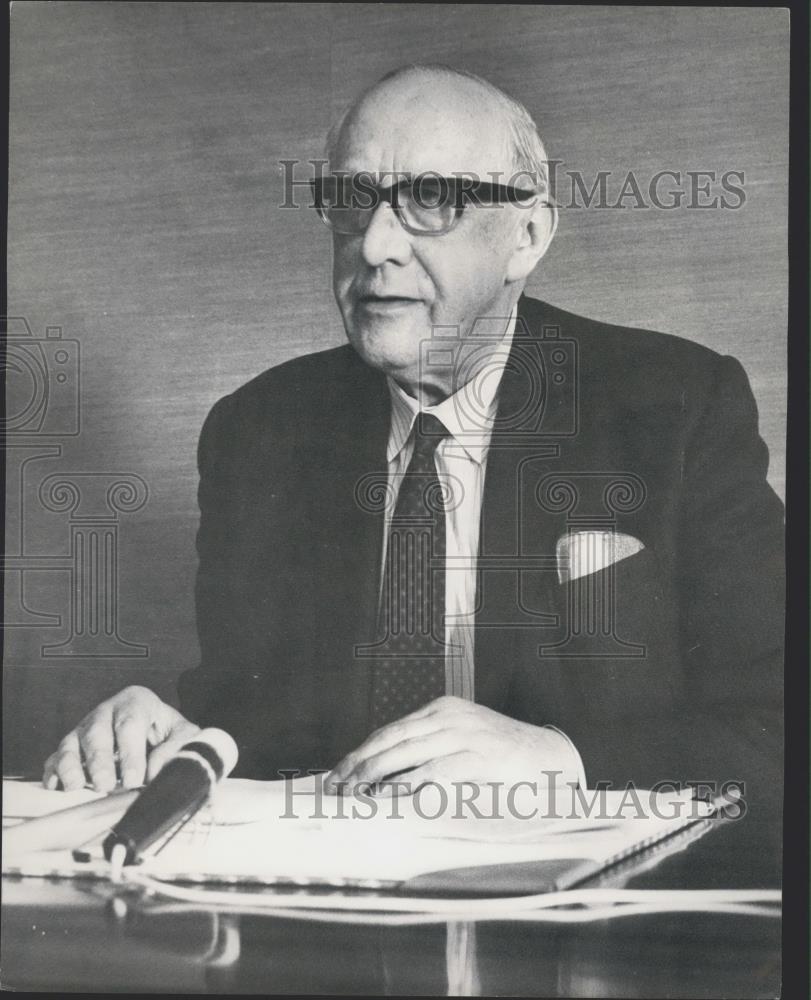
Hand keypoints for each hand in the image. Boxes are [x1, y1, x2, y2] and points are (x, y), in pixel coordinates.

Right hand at [42, 685, 199, 791]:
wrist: (152, 732)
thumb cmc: (166, 732)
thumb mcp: (183, 733)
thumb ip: (177, 746)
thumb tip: (155, 771)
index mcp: (136, 701)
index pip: (130, 724)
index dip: (131, 753)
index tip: (133, 779)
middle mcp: (106, 712)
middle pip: (97, 733)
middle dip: (100, 761)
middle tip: (104, 786)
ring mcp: (84, 730)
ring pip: (71, 744)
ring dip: (71, 766)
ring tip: (76, 786)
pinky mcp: (69, 749)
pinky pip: (55, 758)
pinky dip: (53, 773)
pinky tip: (55, 787)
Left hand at [323, 696, 581, 794]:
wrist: (550, 757)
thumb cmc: (502, 757)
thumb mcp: (462, 741)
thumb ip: (429, 750)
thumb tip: (385, 777)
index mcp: (442, 709)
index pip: (390, 730)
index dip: (361, 752)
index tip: (339, 772)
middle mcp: (449, 716)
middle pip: (392, 738)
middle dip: (359, 764)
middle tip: (337, 786)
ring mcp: (465, 733)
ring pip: (407, 751)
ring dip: (376, 775)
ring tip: (355, 793)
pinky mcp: (479, 756)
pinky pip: (435, 770)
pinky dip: (409, 784)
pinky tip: (390, 796)